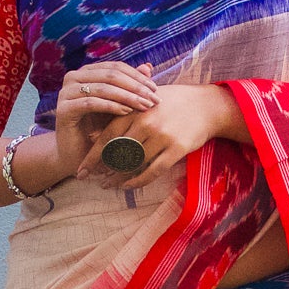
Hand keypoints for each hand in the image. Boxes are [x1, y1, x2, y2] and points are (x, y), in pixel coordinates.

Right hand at [53, 60, 157, 178]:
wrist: (79, 155)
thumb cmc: (100, 129)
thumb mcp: (119, 106)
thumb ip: (131, 87)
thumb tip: (148, 66)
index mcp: (87, 72)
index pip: (116, 68)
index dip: (137, 77)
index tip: (156, 90)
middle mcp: (73, 78)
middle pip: (110, 75)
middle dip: (135, 87)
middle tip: (153, 99)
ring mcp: (66, 92)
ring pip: (102, 88)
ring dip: (126, 97)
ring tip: (144, 106)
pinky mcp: (63, 109)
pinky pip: (90, 103)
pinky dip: (110, 106)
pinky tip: (126, 112)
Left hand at [78, 83, 245, 187]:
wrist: (207, 105)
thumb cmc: (172, 102)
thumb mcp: (144, 102)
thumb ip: (120, 116)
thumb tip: (92, 134)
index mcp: (135, 109)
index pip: (106, 136)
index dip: (92, 155)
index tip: (82, 169)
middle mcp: (146, 123)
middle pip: (117, 153)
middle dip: (102, 170)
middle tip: (93, 180)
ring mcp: (162, 136)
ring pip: (133, 164)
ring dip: (118, 178)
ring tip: (108, 185)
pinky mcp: (176, 149)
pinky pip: (152, 171)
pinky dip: (137, 182)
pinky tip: (127, 186)